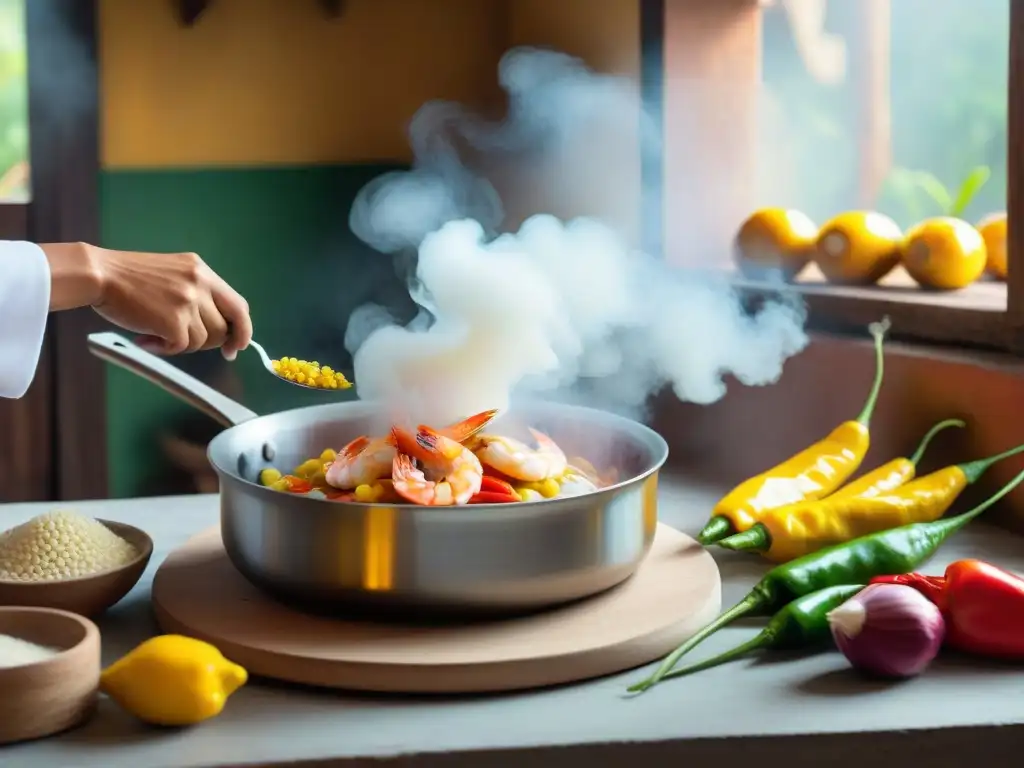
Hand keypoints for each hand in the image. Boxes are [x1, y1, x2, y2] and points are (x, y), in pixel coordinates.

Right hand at [43, 242, 252, 358]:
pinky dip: (164, 349)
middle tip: (184, 342)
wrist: (101, 274)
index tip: (235, 346)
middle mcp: (201, 284)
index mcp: (203, 272)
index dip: (242, 330)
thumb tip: (220, 331)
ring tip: (156, 335)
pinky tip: (147, 340)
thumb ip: (198, 294)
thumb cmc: (131, 278)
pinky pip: (181, 347)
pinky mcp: (174, 320)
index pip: (239, 306)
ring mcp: (188, 302)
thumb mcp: (174, 274)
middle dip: (209, 343)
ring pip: (202, 341)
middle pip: (224, 329)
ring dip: (181, 345)